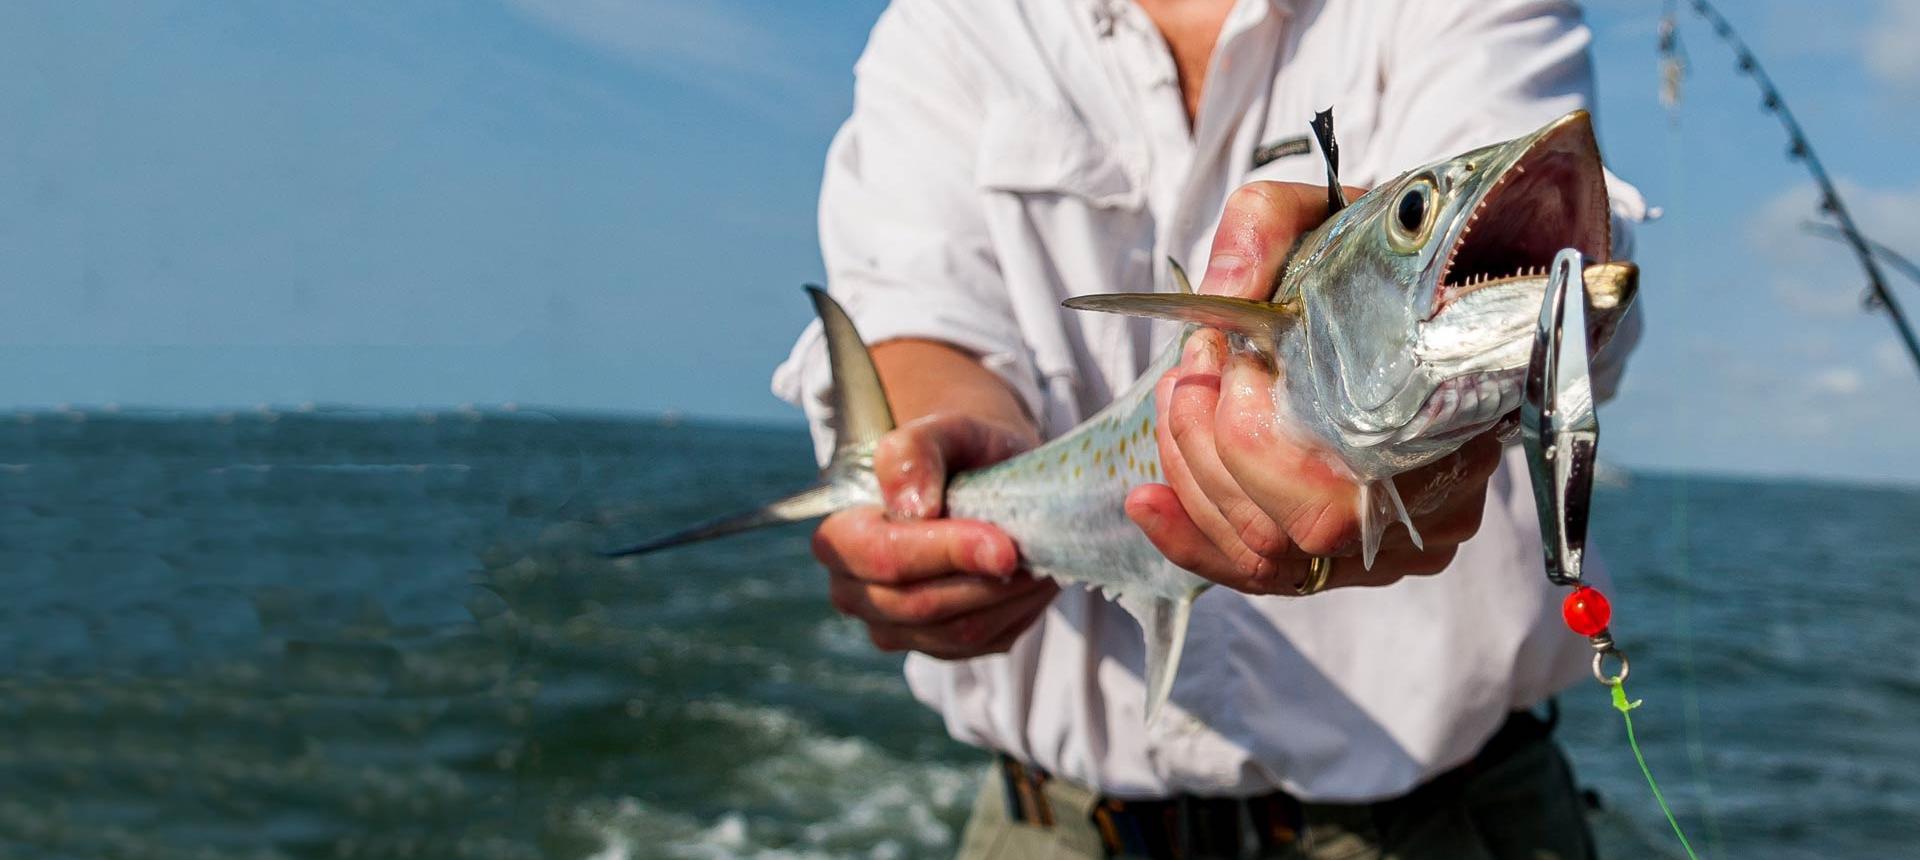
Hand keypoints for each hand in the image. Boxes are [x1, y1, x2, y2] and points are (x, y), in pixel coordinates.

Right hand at [812, 414, 1059, 659]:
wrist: (982, 478)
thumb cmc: (956, 453)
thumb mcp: (941, 431)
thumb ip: (913, 453)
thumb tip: (912, 507)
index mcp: (840, 538)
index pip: (884, 557)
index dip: (945, 554)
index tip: (1002, 546)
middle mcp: (855, 592)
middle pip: (920, 604)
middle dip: (984, 579)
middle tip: (1032, 551)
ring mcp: (896, 628)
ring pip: (957, 632)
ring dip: (1009, 598)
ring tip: (1038, 558)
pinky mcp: (940, 648)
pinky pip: (984, 643)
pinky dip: (1018, 612)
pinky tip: (1030, 579)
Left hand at [1125, 182, 1502, 593]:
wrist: (1436, 288)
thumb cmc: (1382, 259)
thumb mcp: (1324, 212)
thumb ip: (1264, 231)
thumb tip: (1218, 299)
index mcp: (1447, 425)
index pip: (1334, 490)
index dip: (1248, 433)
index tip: (1226, 351)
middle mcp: (1436, 504)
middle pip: (1291, 528)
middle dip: (1206, 444)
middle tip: (1190, 366)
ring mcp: (1396, 541)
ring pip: (1267, 554)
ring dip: (1192, 475)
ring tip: (1172, 399)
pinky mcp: (1353, 556)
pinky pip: (1261, 573)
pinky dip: (1191, 540)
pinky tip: (1145, 500)